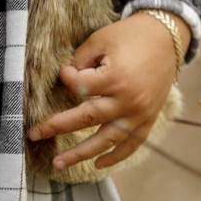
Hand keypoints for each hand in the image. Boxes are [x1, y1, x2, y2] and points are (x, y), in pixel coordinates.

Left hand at [25, 13, 184, 170]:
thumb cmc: (130, 36)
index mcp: (115, 77)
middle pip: (86, 118)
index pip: (78, 86)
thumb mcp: (101, 39)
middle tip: (33, 135)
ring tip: (59, 163)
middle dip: (56, 127)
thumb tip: (66, 80)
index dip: (66, 77)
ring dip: (81, 153)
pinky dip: (115, 157)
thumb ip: (81, 60)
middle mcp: (128, 100)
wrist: (167, 37)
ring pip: (106, 140)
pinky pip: (131, 145)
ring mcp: (139, 114)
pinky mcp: (148, 119)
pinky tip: (97, 164)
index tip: (65, 70)